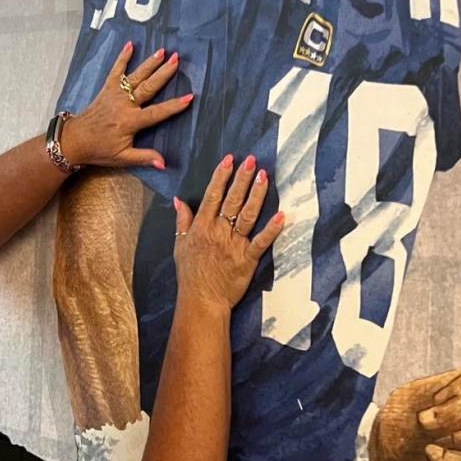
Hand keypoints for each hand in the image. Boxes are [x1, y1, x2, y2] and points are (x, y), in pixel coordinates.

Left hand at [61, 43, 194, 170]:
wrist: (74, 140)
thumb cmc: (99, 150)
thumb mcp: (122, 158)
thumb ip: (144, 157)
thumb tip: (163, 163)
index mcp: (130, 122)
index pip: (157, 112)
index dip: (174, 106)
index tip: (189, 97)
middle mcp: (124, 104)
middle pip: (149, 87)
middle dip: (164, 73)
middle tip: (176, 60)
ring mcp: (115, 94)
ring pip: (136, 76)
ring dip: (149, 63)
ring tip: (162, 51)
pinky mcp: (106, 89)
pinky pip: (116, 71)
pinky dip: (122, 58)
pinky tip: (130, 45)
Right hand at [173, 154, 283, 310]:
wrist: (201, 300)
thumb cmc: (191, 274)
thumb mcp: (179, 245)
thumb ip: (182, 221)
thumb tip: (178, 200)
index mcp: (202, 227)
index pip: (212, 196)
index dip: (221, 176)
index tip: (230, 160)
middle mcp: (218, 232)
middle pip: (231, 200)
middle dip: (241, 178)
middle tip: (251, 160)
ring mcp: (233, 245)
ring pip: (247, 215)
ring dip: (256, 195)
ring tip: (264, 177)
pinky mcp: (247, 259)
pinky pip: (261, 242)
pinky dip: (271, 229)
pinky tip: (281, 215)